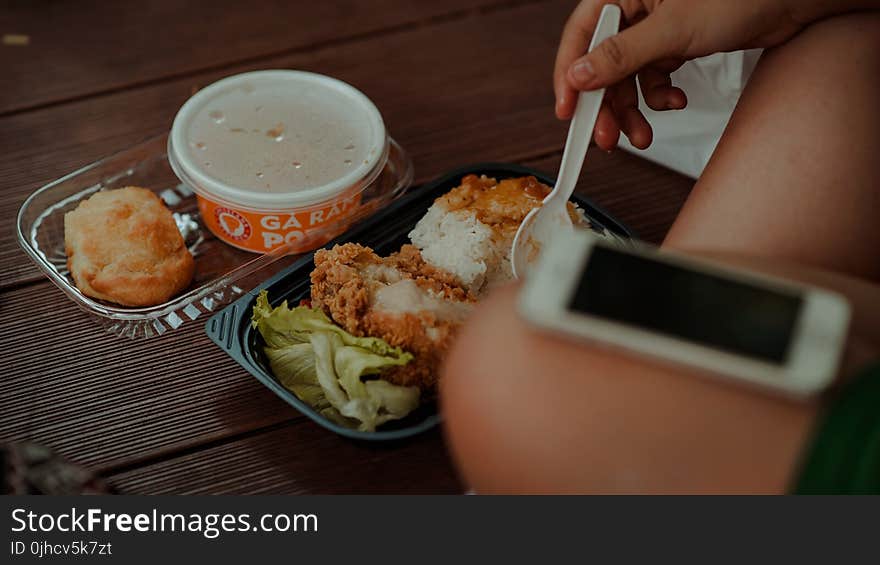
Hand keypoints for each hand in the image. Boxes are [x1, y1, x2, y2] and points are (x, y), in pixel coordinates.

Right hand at [554, 0, 833, 149]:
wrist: (792, 3)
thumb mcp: (673, 29)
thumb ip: (622, 55)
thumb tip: (579, 76)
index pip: (580, 36)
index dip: (570, 75)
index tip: (568, 110)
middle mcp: (635, 7)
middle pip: (602, 65)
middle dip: (607, 105)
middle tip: (606, 137)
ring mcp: (654, 28)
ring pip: (627, 79)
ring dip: (634, 111)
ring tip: (642, 135)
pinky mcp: (673, 45)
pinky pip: (652, 79)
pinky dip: (660, 98)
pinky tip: (676, 102)